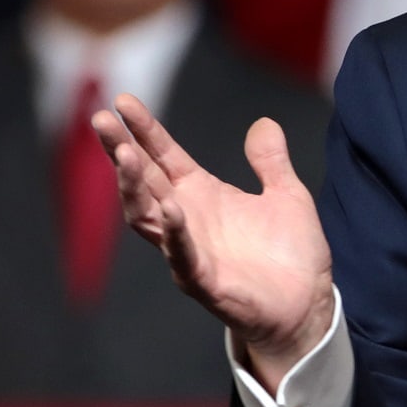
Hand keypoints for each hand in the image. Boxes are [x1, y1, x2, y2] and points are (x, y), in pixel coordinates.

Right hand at [92, 94, 333, 391]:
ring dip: (134, 187)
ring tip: (125, 155)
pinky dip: (175, 234)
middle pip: (144, 180)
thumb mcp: (287, 196)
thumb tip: (264, 123)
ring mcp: (190, 250)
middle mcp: (187, 219)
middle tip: (100, 119)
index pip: (164, 156)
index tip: (122, 100)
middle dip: (121, 150)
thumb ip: (271, 162)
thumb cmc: (291, 255)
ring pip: (147, 216)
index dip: (144, 129)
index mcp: (203, 196)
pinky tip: (170, 210)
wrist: (307, 306)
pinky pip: (182, 256)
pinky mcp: (204, 281)